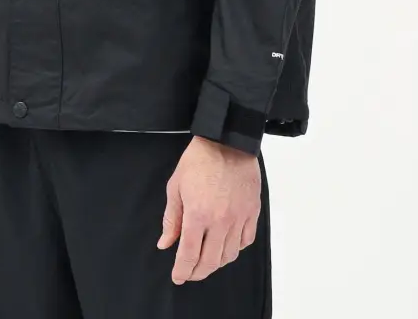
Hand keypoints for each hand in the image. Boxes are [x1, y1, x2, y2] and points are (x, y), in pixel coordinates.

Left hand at [157, 135, 260, 283]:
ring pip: (229, 255)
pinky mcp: (252, 212)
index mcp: (197, 215)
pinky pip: (246, 240)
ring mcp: (239, 218)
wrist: (227, 141)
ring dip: (216, 263)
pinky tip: (227, 245)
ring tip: (207, 261)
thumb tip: (165, 244)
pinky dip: (236, 248)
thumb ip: (171, 218)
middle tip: (190, 273)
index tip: (178, 277)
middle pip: (210, 261)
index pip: (189, 254)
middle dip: (198, 272)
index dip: (182, 270)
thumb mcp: (176, 186)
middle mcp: (220, 221)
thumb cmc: (198, 160)